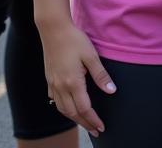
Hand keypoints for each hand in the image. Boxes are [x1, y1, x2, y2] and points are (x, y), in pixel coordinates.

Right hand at [41, 20, 114, 135]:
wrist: (53, 30)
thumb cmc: (74, 40)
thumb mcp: (91, 55)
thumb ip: (101, 75)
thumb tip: (112, 91)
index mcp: (73, 82)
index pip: (84, 108)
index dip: (93, 120)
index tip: (101, 127)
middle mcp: (60, 87)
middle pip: (73, 113)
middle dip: (85, 124)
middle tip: (96, 131)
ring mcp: (53, 84)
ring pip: (62, 109)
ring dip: (74, 118)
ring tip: (85, 123)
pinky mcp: (49, 80)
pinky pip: (55, 101)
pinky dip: (63, 109)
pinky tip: (69, 108)